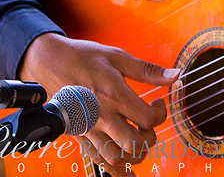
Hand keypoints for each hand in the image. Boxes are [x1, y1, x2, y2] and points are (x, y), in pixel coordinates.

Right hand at [19, 33, 179, 175]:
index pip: (147, 119)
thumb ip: (147, 70)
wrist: (48, 62)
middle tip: (147, 124)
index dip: (160, 113)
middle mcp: (101, 116)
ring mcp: (88, 128)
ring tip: (139, 140)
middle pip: (134, 143)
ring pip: (116, 158)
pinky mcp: (78, 135)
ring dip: (134, 155)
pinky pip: (97, 161)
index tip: (157, 104)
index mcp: (114, 95)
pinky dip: (114, 170)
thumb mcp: (118, 56)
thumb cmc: (82, 57)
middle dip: (150, 137)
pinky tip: (126, 169)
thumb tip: (175, 75)